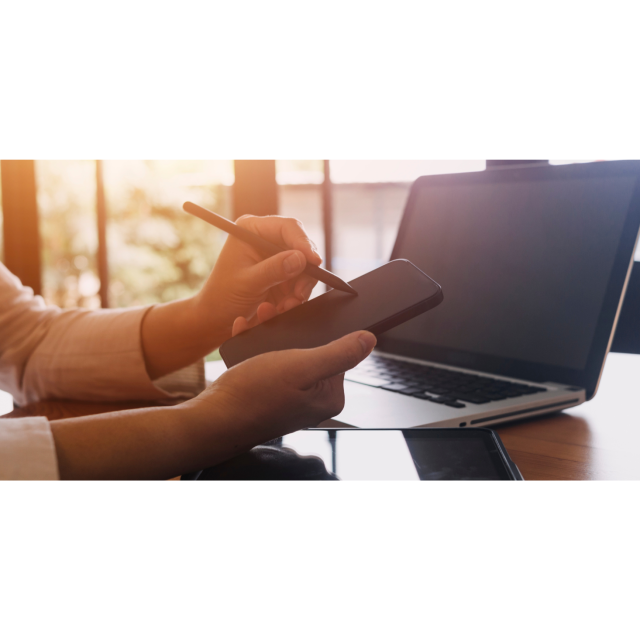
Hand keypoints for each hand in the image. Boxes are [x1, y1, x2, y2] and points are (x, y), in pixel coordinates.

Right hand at [186, 331, 376, 453]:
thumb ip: (338, 354)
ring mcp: (291, 396)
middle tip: (271, 311)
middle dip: (291, 329)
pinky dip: (259, 346)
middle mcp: (313, 398)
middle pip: (312, 349)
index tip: (300, 313)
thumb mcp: (301, 367)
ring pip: (288, 351)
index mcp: (329, 396)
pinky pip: (271, 361)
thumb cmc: (254, 395)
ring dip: (273, 333)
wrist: (214, 417)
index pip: (338, 351)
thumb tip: (369, 340)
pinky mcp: (271, 393)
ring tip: (258, 317)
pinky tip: (247, 332)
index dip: (319, 328)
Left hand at [195, 215, 321, 340]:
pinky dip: (297, 295)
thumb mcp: (248, 282)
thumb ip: (274, 270)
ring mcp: (276, 257)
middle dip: (305, 271)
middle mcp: (267, 239)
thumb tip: (301, 259)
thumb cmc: (224, 296)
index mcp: (252, 230)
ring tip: (287, 306)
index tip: (314, 262)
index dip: (303, 243)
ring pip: (305, 267)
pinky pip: (302, 281)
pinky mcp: (283, 274)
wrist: (217, 317)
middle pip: (301, 246)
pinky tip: (285, 307)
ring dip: (301, 288)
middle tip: (300, 293)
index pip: (288, 227)